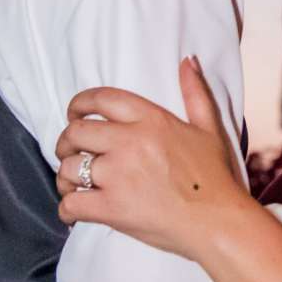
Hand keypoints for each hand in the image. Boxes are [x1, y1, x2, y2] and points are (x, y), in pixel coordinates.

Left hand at [56, 56, 248, 260]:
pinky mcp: (111, 208)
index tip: (73, 113)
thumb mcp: (209, 128)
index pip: (101, 99)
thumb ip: (195, 92)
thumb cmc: (215, 177)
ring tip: (73, 186)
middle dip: (65, 143)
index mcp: (152, 120)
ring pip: (69, 168)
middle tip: (69, 153)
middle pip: (75, 132)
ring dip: (65, 178)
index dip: (79, 103)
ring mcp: (119, 176)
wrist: (217, 221)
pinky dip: (67, 209)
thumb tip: (188, 60)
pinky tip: (76, 211)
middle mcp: (130, 142)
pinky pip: (71, 203)